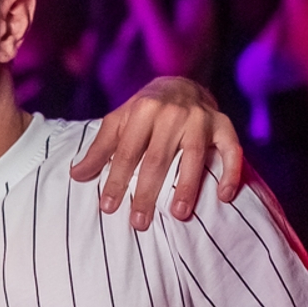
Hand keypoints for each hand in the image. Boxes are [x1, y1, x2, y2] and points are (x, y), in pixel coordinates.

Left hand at [70, 76, 244, 226]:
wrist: (182, 83)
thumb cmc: (144, 110)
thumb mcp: (118, 122)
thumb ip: (99, 149)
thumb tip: (76, 175)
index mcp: (144, 110)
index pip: (127, 152)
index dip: (116, 181)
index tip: (108, 208)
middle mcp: (174, 113)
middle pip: (157, 160)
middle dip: (147, 193)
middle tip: (138, 223)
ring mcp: (201, 119)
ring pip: (193, 158)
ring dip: (187, 188)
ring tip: (178, 215)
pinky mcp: (224, 126)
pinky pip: (232, 150)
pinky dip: (230, 173)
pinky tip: (224, 196)